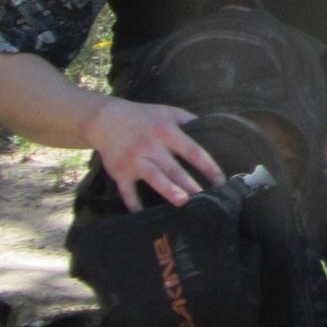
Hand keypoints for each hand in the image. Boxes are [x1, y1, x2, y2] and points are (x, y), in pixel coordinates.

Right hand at [84, 97, 224, 211]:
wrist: (106, 120)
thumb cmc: (144, 117)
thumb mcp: (169, 112)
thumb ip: (190, 121)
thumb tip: (213, 130)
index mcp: (166, 131)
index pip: (191, 150)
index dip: (207, 165)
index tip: (220, 180)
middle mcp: (150, 146)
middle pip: (172, 166)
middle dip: (188, 182)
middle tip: (204, 196)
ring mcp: (133, 160)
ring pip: (153, 176)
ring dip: (167, 189)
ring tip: (182, 201)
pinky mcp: (118, 172)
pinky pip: (127, 191)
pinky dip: (133, 203)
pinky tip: (143, 214)